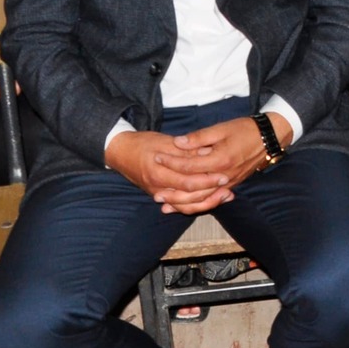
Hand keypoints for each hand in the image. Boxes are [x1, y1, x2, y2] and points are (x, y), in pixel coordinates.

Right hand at [106, 130, 230, 213]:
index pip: (188, 182)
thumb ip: (184, 150)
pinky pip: (179, 206)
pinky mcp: (159, 195)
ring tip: (224, 196)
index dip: (207, 180)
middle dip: (210, 194)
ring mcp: (158, 193)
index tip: (224, 175)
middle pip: (188, 197)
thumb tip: (206, 153)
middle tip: (228, 187)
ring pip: (185, 205)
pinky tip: (210, 202)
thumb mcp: (164, 141)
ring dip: (205, 203)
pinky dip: (194, 205)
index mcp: (159, 173)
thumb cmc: (142, 143)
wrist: (120, 152)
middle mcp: (158, 188)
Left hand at [144, 116, 288, 213]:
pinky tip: (185, 206)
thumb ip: (198, 138)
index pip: (189, 165)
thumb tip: (177, 143)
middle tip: (154, 193)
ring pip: (202, 200)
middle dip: (172, 192)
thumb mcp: (221, 129)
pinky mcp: (232, 185)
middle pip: (193, 190)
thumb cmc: (245, 129)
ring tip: (165, 205)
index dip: (171, 162)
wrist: (269, 137)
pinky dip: (197, 205)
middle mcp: (224, 176)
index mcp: (220, 159)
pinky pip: (212, 200)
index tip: (156, 158)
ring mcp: (229, 183)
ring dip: (182, 204)